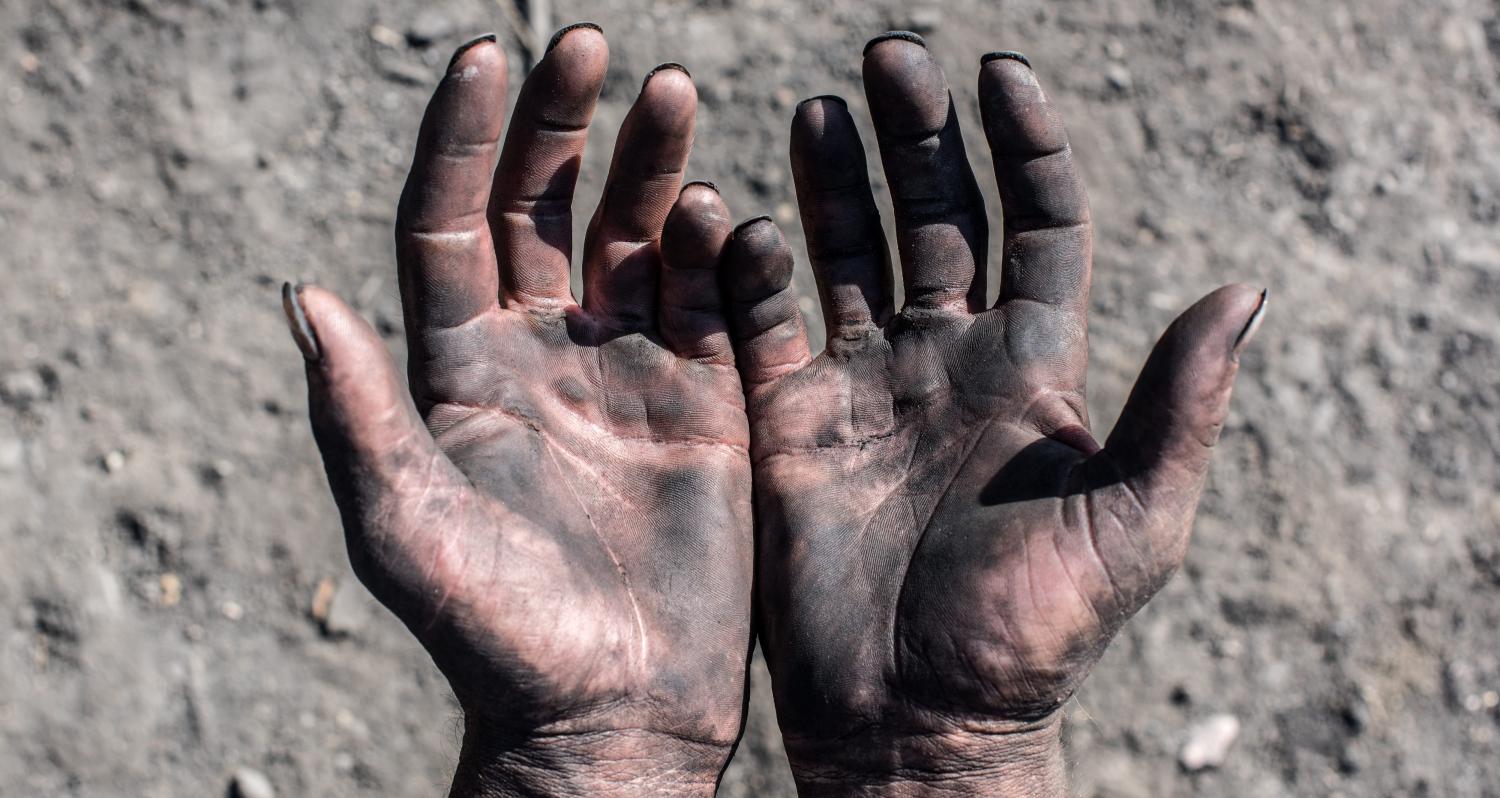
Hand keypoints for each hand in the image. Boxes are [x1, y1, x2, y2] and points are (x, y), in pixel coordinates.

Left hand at [284, 27, 750, 796]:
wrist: (613, 709)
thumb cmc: (497, 632)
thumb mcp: (406, 525)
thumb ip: (355, 412)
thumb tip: (297, 292)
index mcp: (460, 369)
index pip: (451, 223)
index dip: (463, 139)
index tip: (485, 56)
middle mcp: (543, 353)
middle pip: (547, 209)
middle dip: (564, 125)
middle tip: (590, 45)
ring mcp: (629, 372)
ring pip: (637, 238)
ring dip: (652, 165)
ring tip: (670, 92)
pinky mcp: (707, 402)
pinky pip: (714, 302)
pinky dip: (721, 250)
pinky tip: (726, 213)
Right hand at [722, 33, 1266, 794]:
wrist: (916, 720)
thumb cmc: (1031, 635)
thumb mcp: (1129, 524)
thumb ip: (1178, 408)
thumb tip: (1247, 292)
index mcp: (1033, 369)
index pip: (1038, 225)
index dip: (1024, 145)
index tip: (999, 72)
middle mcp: (947, 360)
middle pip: (937, 217)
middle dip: (916, 135)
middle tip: (889, 57)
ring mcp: (864, 386)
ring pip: (849, 254)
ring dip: (834, 180)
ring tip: (822, 107)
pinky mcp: (789, 423)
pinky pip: (765, 324)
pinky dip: (751, 268)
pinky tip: (739, 215)